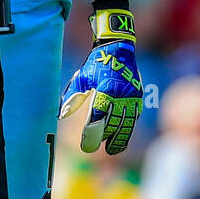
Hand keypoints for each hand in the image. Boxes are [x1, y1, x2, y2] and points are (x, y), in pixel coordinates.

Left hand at [59, 6, 142, 153]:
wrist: (119, 48)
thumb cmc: (96, 63)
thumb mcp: (81, 77)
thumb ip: (72, 96)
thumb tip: (61, 114)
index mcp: (105, 88)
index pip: (98, 115)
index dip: (92, 131)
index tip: (86, 143)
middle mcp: (120, 93)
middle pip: (114, 122)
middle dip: (106, 138)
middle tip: (98, 149)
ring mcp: (131, 94)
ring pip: (127, 121)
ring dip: (120, 137)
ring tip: (114, 150)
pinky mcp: (138, 94)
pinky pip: (134, 114)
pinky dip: (130, 126)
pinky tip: (124, 135)